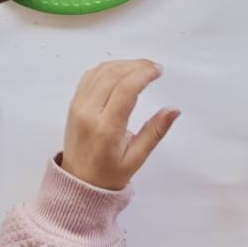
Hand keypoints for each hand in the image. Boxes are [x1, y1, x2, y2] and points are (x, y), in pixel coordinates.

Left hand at [59, 59, 179, 189]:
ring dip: (122, 64)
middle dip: (136, 66)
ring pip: (100, 72)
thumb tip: (174, 110)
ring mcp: (78, 106)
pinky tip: (121, 71)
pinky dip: (107, 68)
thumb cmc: (108, 174)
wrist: (78, 183)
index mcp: (106, 129)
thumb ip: (155, 132)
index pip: (125, 90)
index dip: (143, 74)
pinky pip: (89, 77)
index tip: (158, 70)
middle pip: (113, 76)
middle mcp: (88, 113)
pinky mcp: (74, 104)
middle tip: (154, 67)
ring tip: (141, 67)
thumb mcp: (136, 158)